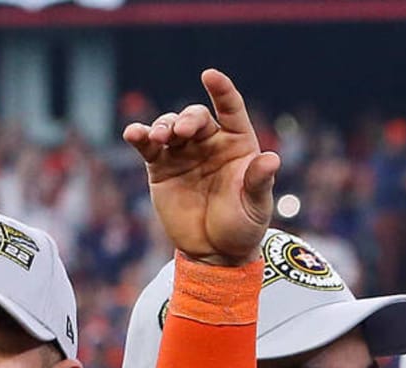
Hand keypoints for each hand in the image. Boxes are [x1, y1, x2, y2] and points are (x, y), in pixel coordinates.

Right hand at [122, 69, 279, 266]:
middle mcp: (210, 143)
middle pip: (196, 117)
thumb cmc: (243, 227)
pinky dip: (139, 135)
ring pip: (169, 126)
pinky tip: (133, 133)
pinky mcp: (161, 168)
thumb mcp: (256, 206)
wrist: (216, 253)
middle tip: (180, 132)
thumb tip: (272, 158)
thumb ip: (259, 181)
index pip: (230, 109)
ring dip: (162, 126)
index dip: (221, 91)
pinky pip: (147, 146)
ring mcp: (183, 153)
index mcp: (238, 144)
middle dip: (187, 119)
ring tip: (160, 138)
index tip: (209, 75)